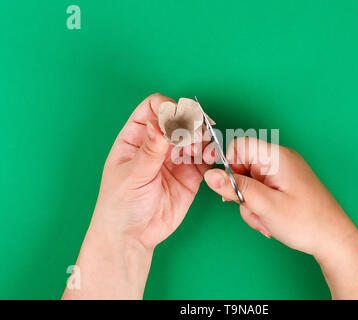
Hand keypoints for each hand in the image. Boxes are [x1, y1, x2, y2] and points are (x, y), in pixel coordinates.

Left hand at [63, 93, 209, 298]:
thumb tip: (159, 124)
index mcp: (136, 137)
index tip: (177, 122)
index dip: (167, 109)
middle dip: (190, 122)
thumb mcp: (132, 176)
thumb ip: (149, 151)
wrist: (133, 237)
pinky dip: (211, 153)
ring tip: (200, 150)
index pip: (153, 108)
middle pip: (179, 119)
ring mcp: (175, 158)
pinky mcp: (190, 174)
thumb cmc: (121, 205)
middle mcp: (158, 144)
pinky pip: (205, 157)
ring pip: (195, 135)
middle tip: (194, 135)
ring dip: (202, 137)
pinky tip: (210, 156)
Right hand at [204, 137, 357, 298]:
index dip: (229, 166)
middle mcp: (280, 160)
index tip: (231, 189)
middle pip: (243, 166)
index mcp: (277, 157)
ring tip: (266, 219)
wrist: (334, 240)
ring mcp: (283, 173)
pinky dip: (260, 206)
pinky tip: (270, 220)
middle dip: (242, 192)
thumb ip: (236, 188)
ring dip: (251, 204)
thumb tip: (210, 175)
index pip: (240, 146)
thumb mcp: (265, 206)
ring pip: (250, 182)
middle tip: (254, 210)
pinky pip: (261, 190)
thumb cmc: (307, 222)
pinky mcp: (284, 184)